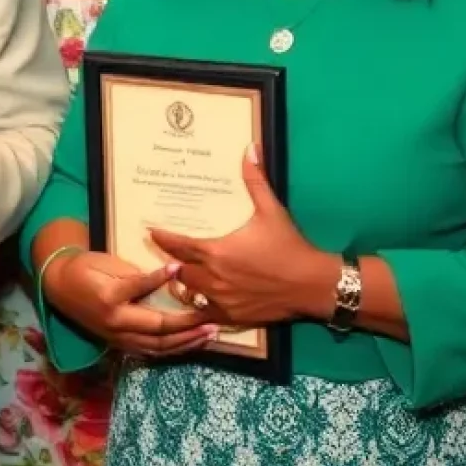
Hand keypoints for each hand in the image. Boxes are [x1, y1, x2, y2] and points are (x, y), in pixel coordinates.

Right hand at [45, 251, 218, 358]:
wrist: (59, 287)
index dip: (162, 279)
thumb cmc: (84, 269)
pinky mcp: (119, 344)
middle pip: (158, 329)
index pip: (142, 289)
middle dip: (188, 327)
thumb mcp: (107, 263)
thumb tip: (166, 276)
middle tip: (212, 320)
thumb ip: (135, 275)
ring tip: (208, 335)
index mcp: (110, 298)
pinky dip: (172, 349)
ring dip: (186, 343)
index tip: (181, 269)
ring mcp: (117, 338)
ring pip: (158, 347)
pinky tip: (189, 344)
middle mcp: (115, 323)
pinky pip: (150, 351)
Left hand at [149, 149, 333, 326]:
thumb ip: (255, 180)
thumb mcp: (271, 210)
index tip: (150, 231)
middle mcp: (213, 278)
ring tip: (179, 275)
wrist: (315, 285)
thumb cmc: (290, 246)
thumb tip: (250, 148)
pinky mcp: (234, 317)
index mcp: (216, 252)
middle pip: (178, 270)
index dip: (162, 238)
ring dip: (182, 283)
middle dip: (171, 261)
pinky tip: (198, 300)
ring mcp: (222, 300)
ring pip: (189, 293)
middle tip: (167, 253)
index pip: (177, 245)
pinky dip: (199, 306)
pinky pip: (206, 313)